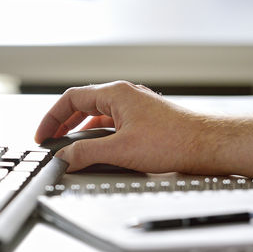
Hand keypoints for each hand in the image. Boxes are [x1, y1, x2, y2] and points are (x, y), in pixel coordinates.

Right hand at [34, 81, 204, 172]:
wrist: (209, 145)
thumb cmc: (175, 141)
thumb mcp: (121, 150)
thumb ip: (87, 153)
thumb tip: (65, 157)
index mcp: (115, 94)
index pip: (71, 99)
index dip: (51, 118)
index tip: (43, 136)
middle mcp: (124, 96)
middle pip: (82, 105)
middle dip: (63, 124)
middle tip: (51, 142)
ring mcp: (135, 108)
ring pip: (97, 115)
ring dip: (80, 131)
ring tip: (70, 147)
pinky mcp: (144, 121)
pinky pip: (111, 123)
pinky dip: (97, 135)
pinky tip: (97, 150)